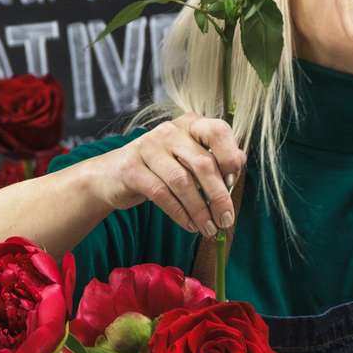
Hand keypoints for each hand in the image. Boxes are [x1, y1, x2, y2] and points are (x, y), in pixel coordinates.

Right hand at [92, 113, 245, 237]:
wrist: (113, 175)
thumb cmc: (161, 168)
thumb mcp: (190, 159)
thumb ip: (216, 158)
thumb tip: (240, 162)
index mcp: (190, 123)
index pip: (218, 131)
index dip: (229, 158)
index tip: (234, 183)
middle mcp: (170, 130)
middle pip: (202, 163)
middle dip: (218, 196)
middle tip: (226, 220)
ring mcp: (148, 147)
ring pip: (182, 182)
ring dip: (199, 211)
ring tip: (209, 229)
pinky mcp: (132, 168)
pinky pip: (161, 194)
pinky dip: (179, 214)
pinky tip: (189, 226)